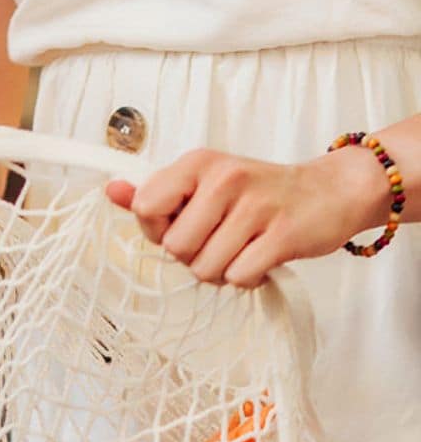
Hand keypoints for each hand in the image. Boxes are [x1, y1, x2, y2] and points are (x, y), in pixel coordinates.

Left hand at [105, 148, 387, 286]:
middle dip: (193, 255)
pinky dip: (246, 278)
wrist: (330, 191)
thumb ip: (157, 192)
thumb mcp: (204, 183)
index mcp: (198, 163)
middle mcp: (225, 178)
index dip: (158, 228)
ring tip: (241, 247)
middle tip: (220, 239)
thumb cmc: (257, 193)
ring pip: (205, 268)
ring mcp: (256, 206)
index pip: (145, 207)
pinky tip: (259, 258)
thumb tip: (112, 191)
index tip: (182, 223)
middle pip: (175, 247)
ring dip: (220, 269)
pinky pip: (238, 277)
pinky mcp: (282, 235)